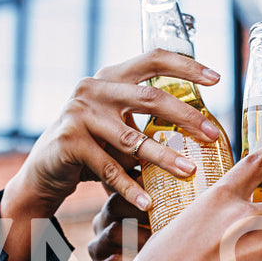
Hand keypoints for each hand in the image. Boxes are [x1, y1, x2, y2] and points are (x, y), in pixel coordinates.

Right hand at [3, 50, 223, 219]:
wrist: (44, 172)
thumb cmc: (92, 148)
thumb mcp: (118, 125)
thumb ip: (146, 118)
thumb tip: (201, 131)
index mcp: (111, 77)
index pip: (152, 58)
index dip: (186, 65)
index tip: (217, 78)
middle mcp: (93, 88)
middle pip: (150, 97)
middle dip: (186, 116)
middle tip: (212, 135)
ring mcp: (79, 113)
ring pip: (132, 138)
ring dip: (164, 157)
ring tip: (190, 172)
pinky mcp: (69, 141)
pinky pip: (108, 168)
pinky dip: (130, 187)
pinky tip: (148, 202)